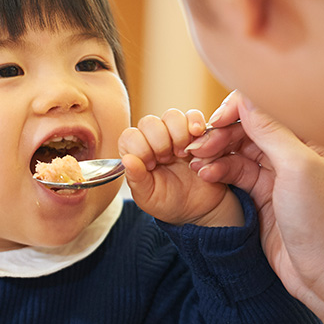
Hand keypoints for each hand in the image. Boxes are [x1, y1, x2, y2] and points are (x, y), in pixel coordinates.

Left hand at [118, 108, 243, 226]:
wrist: (196, 208)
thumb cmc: (167, 202)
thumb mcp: (148, 197)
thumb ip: (137, 179)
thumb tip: (127, 160)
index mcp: (136, 152)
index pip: (130, 136)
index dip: (140, 148)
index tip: (151, 165)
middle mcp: (153, 138)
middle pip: (150, 122)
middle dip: (159, 141)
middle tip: (167, 160)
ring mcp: (175, 133)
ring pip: (172, 116)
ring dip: (178, 134)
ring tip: (183, 154)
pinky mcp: (196, 133)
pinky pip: (195, 117)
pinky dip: (196, 125)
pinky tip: (196, 141)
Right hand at [188, 90, 323, 323]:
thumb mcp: (297, 169)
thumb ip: (271, 131)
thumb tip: (246, 97)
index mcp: (313, 139)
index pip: (269, 108)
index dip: (239, 110)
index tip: (216, 121)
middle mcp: (296, 152)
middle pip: (250, 128)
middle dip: (222, 133)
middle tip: (198, 147)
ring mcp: (279, 174)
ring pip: (239, 151)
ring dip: (216, 153)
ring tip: (196, 162)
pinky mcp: (264, 196)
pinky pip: (236, 173)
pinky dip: (219, 171)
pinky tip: (205, 175)